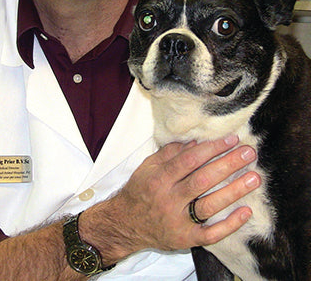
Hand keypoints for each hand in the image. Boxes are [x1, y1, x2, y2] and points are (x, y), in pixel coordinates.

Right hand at [84, 135, 259, 260]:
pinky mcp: (185, 239)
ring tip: (254, 177)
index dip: (211, 148)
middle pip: (202, 180)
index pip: (189, 160)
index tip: (231, 139)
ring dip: (234, 191)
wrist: (125, 224)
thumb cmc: (140, 191)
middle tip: (248, 153)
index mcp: (159, 178)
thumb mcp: (148, 167)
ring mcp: (177, 221)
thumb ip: (170, 153)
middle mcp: (168, 199)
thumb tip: (196, 142)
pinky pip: (210, 234)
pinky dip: (229, 224)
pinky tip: (246, 212)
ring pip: (209, 205)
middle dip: (227, 165)